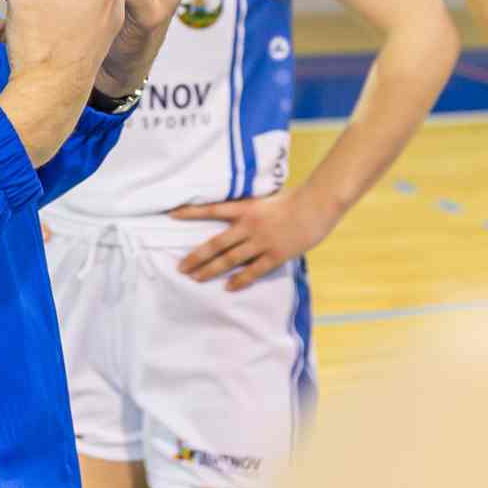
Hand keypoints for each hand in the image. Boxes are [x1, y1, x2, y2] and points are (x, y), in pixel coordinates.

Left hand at [171, 187, 334, 289]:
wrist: (316, 206)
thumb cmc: (296, 200)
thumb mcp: (268, 200)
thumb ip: (252, 211)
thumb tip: (240, 220)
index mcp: (246, 208)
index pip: (212, 209)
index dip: (191, 212)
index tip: (172, 215)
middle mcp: (249, 226)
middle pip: (216, 243)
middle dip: (196, 257)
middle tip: (181, 267)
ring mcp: (261, 242)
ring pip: (229, 259)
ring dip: (210, 270)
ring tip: (196, 278)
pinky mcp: (275, 255)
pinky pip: (253, 271)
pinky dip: (240, 280)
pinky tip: (228, 287)